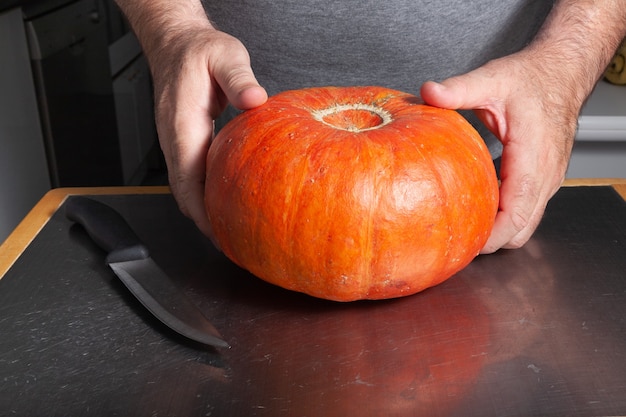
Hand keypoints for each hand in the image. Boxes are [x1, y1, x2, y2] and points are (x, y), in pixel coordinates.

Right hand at [148, 27, 266, 238]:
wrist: (177, 44)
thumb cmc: (198, 52)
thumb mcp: (224, 56)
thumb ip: (239, 77)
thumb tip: (255, 99)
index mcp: (182, 124)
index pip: (186, 178)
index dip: (200, 210)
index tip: (218, 232)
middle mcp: (175, 138)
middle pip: (183, 191)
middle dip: (203, 220)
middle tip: (231, 242)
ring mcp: (177, 141)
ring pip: (186, 186)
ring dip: (203, 209)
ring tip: (230, 228)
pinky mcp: (186, 140)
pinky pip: (193, 174)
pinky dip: (206, 192)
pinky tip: (227, 198)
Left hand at [421, 49, 578, 252]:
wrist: (562, 72)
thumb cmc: (533, 78)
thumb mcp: (493, 78)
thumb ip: (460, 89)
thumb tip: (428, 92)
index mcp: (534, 158)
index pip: (516, 215)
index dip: (490, 236)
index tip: (463, 242)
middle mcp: (545, 175)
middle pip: (521, 229)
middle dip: (489, 240)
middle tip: (454, 239)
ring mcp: (548, 179)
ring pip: (525, 223)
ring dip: (497, 229)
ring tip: (463, 226)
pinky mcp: (543, 178)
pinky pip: (525, 209)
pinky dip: (504, 215)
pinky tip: (478, 206)